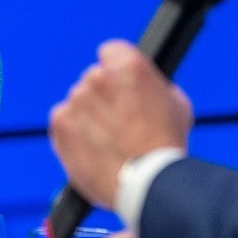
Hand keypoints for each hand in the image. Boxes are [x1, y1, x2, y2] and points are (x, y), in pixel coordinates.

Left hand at [49, 40, 192, 206]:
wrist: (147, 183)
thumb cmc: (165, 146)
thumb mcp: (176, 104)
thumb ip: (152, 87)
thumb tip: (144, 87)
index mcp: (127, 65)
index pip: (111, 53)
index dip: (118, 73)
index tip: (122, 88)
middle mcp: (97, 77)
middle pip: (94, 80)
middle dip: (104, 97)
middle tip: (120, 123)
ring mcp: (77, 100)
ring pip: (79, 102)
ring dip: (89, 117)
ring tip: (109, 142)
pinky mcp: (61, 123)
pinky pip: (63, 121)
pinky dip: (73, 133)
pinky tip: (92, 148)